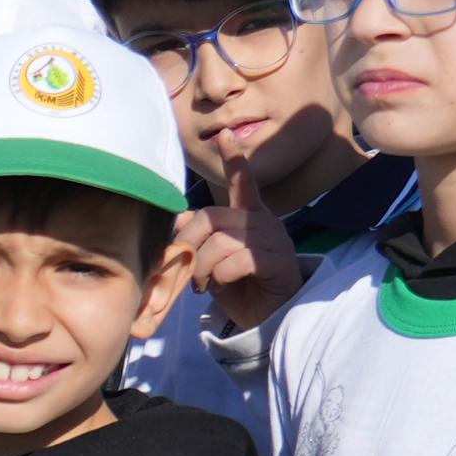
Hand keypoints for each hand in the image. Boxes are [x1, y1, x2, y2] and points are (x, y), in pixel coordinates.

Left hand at [194, 134, 318, 334]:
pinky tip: (223, 285)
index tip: (225, 136)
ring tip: (204, 283)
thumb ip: (198, 238)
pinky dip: (220, 277)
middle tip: (187, 269)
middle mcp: (263, 222)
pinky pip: (236, 261)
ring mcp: (273, 240)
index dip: (234, 160)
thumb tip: (178, 217)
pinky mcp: (277, 261)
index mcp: (248, 217)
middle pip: (211, 218)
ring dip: (202, 267)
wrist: (265, 319)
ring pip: (221, 241)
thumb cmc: (237, 287)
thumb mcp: (211, 261)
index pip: (243, 183)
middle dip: (188, 244)